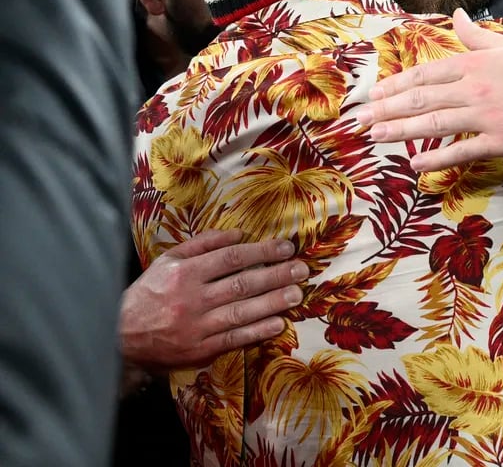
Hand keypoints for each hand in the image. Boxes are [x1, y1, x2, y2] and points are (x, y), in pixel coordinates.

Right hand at [120, 229, 307, 370]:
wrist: (120, 336)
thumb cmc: (149, 292)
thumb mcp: (169, 260)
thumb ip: (203, 244)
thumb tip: (239, 234)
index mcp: (186, 272)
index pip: (231, 258)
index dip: (261, 251)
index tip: (285, 247)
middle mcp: (193, 299)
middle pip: (242, 284)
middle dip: (275, 275)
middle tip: (301, 269)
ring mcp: (198, 326)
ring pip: (242, 312)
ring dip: (273, 302)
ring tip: (297, 293)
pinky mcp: (200, 350)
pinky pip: (234, 338)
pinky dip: (257, 331)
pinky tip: (278, 323)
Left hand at [357, 9, 502, 170]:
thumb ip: (476, 34)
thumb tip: (456, 16)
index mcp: (473, 63)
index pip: (424, 75)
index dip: (394, 86)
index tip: (372, 96)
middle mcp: (474, 88)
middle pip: (420, 100)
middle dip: (385, 110)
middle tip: (359, 121)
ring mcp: (486, 116)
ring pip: (434, 124)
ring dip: (401, 131)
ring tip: (375, 137)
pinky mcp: (501, 141)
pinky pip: (462, 152)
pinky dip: (437, 158)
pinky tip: (416, 164)